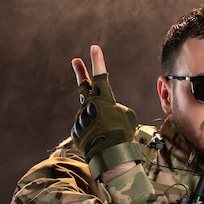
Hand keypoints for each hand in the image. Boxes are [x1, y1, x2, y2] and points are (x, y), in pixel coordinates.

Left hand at [70, 45, 139, 178]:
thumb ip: (115, 107)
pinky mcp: (76, 131)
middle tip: (76, 61)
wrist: (110, 155)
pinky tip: (99, 139)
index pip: (99, 76)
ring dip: (97, 120)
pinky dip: (92, 131)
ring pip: (89, 114)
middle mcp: (89, 105)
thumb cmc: (123, 134)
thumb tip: (103, 110)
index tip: (94, 48)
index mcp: (103, 99)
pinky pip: (85, 127)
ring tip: (106, 131)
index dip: (97, 61)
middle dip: (79, 72)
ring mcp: (80, 118)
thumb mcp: (127, 115)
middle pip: (83, 86)